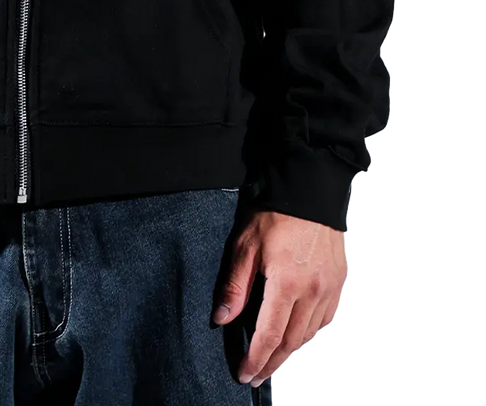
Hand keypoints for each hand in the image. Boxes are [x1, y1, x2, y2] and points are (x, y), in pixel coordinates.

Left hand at [212, 208, 347, 386]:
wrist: (310, 188)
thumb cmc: (275, 212)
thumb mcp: (245, 244)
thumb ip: (235, 285)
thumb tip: (222, 317)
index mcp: (286, 283)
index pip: (269, 335)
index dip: (256, 359)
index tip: (244, 374)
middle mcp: (313, 291)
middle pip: (291, 341)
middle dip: (272, 362)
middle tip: (257, 375)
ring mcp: (330, 288)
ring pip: (310, 334)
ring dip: (291, 351)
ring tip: (274, 360)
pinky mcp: (339, 281)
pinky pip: (326, 319)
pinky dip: (310, 333)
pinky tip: (300, 336)